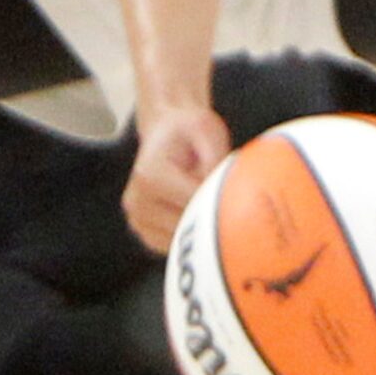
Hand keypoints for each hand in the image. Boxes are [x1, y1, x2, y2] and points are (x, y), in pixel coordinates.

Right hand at [123, 106, 231, 253]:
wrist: (165, 132)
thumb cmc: (188, 130)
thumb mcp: (206, 128)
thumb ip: (215, 157)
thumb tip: (225, 190)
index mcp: (150, 175)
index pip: (194, 202)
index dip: (221, 199)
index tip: (238, 192)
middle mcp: (137, 200)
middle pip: (189, 224)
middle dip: (214, 215)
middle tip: (230, 198)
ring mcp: (138, 220)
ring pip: (185, 241)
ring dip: (203, 226)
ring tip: (208, 200)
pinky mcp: (146, 234)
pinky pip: (178, 246)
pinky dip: (193, 235)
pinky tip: (198, 211)